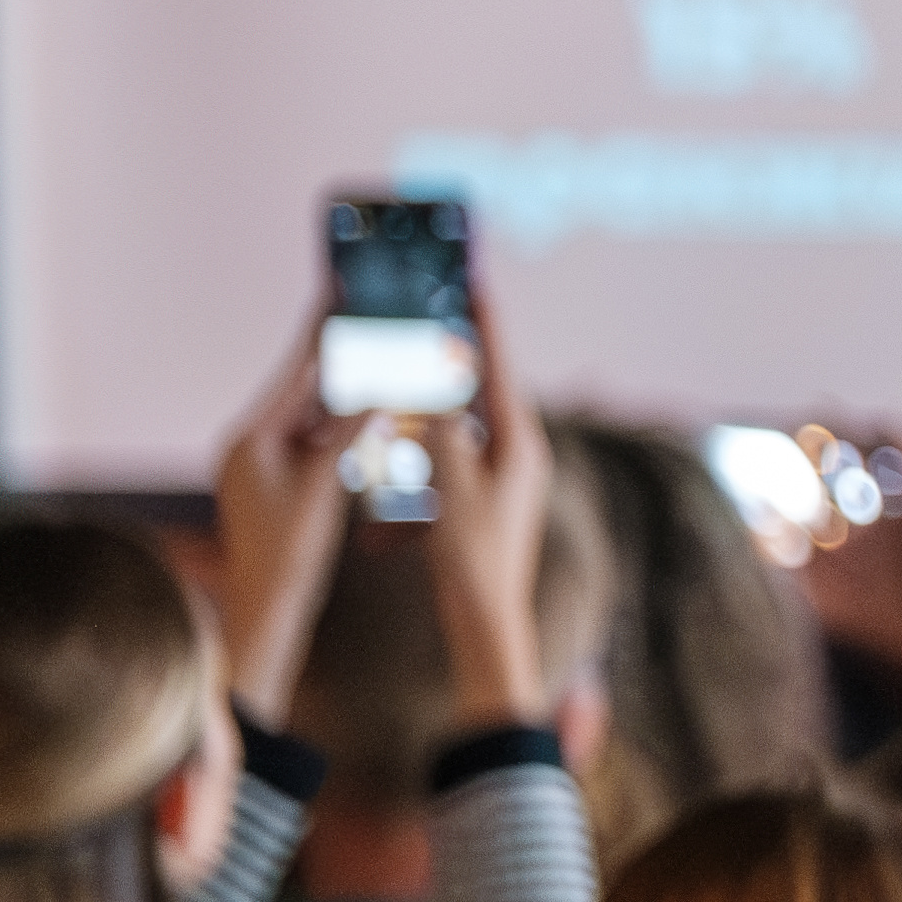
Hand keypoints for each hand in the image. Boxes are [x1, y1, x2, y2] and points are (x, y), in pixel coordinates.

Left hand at [206, 340, 358, 722]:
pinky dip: (337, 430)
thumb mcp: (324, 488)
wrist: (264, 602)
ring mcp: (259, 463)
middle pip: (300, 390)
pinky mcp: (272, 481)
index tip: (337, 293)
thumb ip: (349, 436)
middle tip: (363, 320)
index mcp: (253, 437)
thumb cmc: (288, 551)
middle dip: (334, 358)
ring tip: (374, 364)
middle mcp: (249, 443)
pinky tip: (364, 418)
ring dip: (341, 396)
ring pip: (308, 417)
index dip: (319, 332)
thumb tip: (374, 395)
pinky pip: (309, 443)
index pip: (294, 373)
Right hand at [418, 295, 565, 726]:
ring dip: (415, 443)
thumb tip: (439, 395)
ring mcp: (500, 482)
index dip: (485, 322)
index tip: (474, 279)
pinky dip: (410, 500)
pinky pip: (439, 485)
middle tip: (417, 328)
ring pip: (449, 443)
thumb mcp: (453, 486)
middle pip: (474, 398)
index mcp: (519, 444)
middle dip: (441, 372)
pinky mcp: (479, 508)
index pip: (500, 368)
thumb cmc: (474, 557)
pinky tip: (382, 532)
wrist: (486, 622)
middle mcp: (516, 456)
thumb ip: (445, 433)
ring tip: (385, 426)